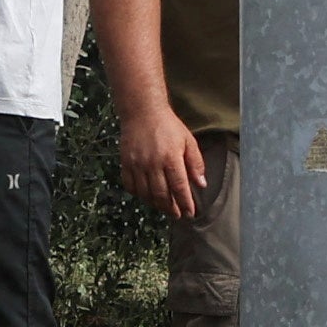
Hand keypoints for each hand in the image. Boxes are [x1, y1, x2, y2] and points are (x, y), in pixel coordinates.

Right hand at [117, 101, 207, 219]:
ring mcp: (137, 164)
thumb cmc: (168, 126)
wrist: (142, 111)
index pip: (179, 188)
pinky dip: (139, 195)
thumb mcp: (188, 141)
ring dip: (156, 204)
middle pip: (162, 195)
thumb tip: (201, 184)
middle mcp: (153, 163)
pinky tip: (147, 196)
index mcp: (171, 158)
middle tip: (177, 215)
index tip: (190, 213)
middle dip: (171, 208)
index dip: (185, 203)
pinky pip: (130, 186)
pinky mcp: (125, 163)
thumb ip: (196, 163)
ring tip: (164, 207)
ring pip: (146, 194)